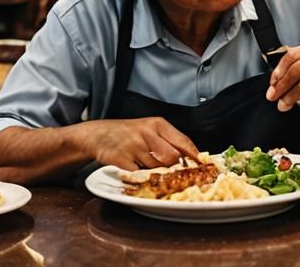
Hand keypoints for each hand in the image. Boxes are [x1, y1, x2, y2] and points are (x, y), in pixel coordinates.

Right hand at [83, 117, 199, 170]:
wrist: (99, 135)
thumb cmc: (128, 133)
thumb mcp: (149, 129)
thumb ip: (167, 140)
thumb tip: (190, 156)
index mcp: (157, 124)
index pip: (182, 140)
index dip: (193, 155)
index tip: (201, 164)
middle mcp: (146, 133)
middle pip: (172, 156)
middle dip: (174, 166)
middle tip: (173, 171)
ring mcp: (134, 146)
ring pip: (156, 167)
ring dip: (156, 172)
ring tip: (147, 165)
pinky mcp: (122, 159)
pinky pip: (140, 174)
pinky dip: (141, 176)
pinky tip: (136, 168)